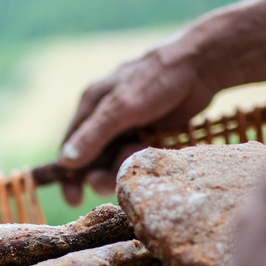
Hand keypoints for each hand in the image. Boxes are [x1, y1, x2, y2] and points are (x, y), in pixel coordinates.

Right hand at [57, 37, 217, 204]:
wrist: (200, 67)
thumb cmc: (156, 80)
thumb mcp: (121, 107)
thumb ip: (94, 134)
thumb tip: (66, 161)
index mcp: (91, 106)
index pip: (70, 146)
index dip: (69, 174)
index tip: (73, 199)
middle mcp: (106, 117)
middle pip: (94, 159)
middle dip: (102, 173)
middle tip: (111, 182)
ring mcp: (128, 126)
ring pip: (117, 159)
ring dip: (125, 163)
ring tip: (140, 150)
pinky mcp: (149, 133)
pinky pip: (138, 155)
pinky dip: (142, 158)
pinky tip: (153, 147)